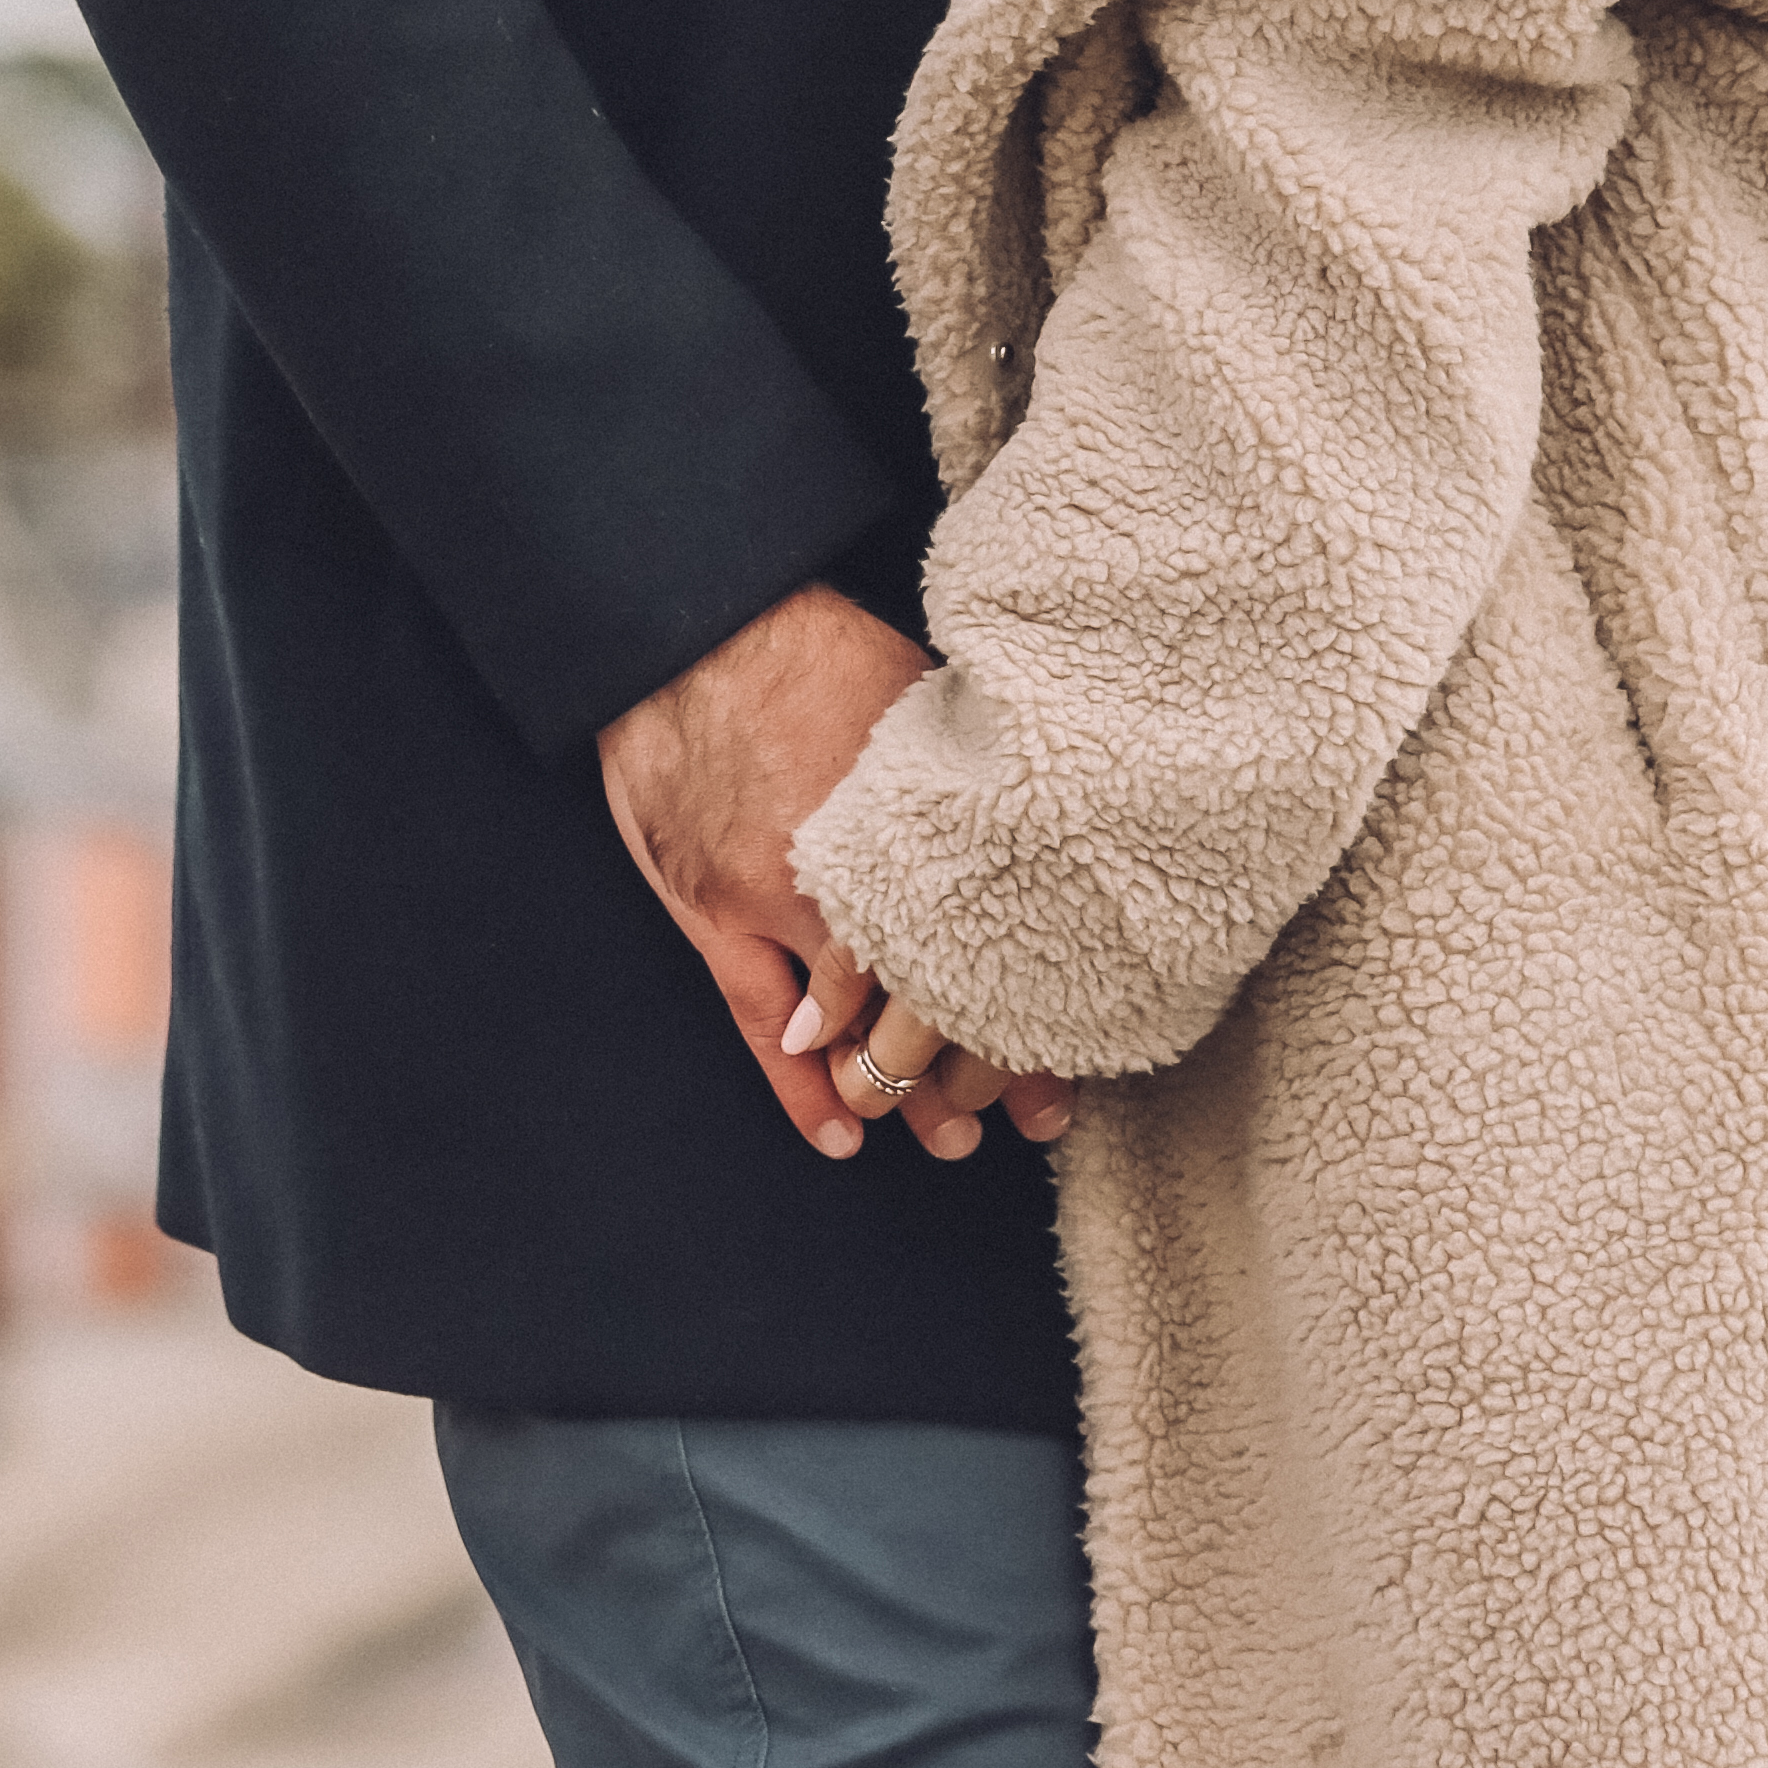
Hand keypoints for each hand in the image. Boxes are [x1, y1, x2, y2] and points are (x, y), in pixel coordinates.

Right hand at [596, 583, 1071, 1167]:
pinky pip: (760, 1025)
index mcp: (912, 823)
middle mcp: (852, 876)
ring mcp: (775, 904)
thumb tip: (1031, 800)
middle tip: (1039, 1113)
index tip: (1075, 1039)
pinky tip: (840, 1136)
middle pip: (931, 998)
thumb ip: (959, 774)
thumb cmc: (808, 651)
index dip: (1033, 1002)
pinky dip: (797, 1088)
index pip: (987, 942)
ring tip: (955, 1138)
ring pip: (852, 1030)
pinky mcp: (714, 913)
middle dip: (985, 1066)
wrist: (692, 628)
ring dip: (901, 1092)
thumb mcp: (914, 698)